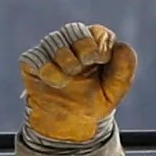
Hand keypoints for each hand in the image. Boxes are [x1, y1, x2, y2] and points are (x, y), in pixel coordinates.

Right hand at [19, 23, 137, 144]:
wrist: (68, 125)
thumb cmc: (93, 104)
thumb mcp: (113, 92)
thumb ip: (124, 70)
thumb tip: (122, 46)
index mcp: (94, 46)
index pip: (97, 32)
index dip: (99, 43)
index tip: (100, 60)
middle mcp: (72, 43)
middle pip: (74, 29)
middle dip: (81, 46)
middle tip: (83, 66)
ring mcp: (51, 51)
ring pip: (54, 40)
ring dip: (65, 60)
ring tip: (68, 81)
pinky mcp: (32, 63)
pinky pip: (36, 57)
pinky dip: (48, 70)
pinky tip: (55, 84)